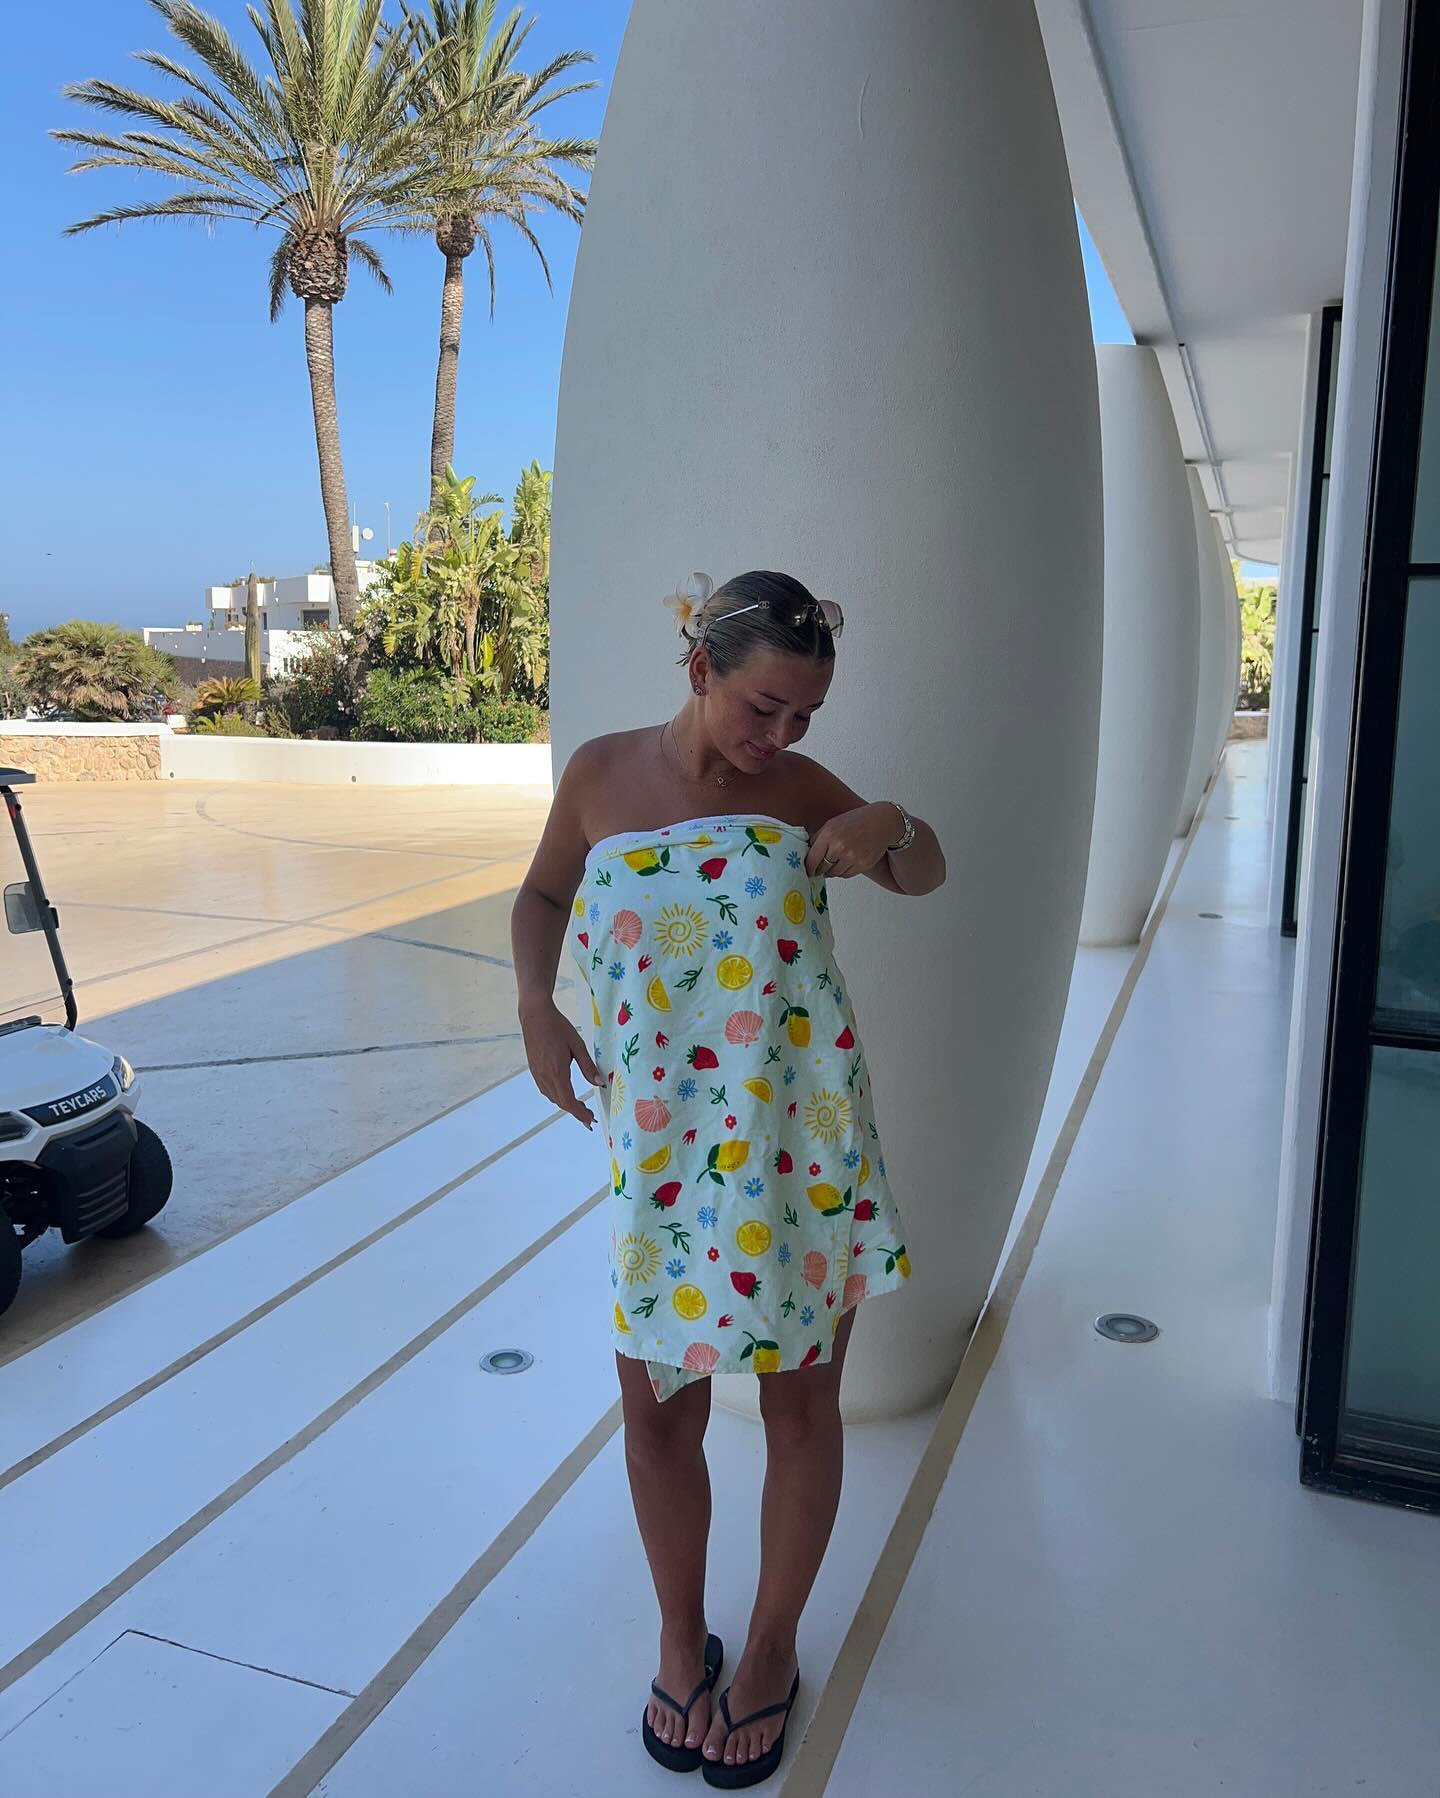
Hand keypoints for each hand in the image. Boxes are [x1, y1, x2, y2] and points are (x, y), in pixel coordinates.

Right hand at [520, 1000, 602, 1128]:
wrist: (535, 1016)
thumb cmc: (558, 1027)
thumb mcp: (578, 1045)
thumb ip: (588, 1066)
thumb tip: (599, 1084)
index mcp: (557, 1071)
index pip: (568, 1101)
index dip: (580, 1113)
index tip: (590, 1120)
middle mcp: (545, 1076)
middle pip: (561, 1102)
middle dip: (576, 1112)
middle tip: (589, 1117)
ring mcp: (538, 1074)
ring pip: (553, 1097)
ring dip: (566, 1104)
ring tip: (581, 1106)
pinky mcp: (534, 1071)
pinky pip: (546, 1090)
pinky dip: (558, 1096)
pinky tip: (566, 1092)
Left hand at [805, 803, 901, 879]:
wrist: (882, 822)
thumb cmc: (856, 821)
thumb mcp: (832, 824)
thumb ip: (817, 839)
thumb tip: (804, 853)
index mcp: (829, 835)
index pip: (811, 860)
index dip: (808, 867)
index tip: (807, 870)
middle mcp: (840, 847)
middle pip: (822, 869)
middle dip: (819, 869)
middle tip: (821, 865)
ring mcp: (852, 857)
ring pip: (834, 874)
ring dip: (832, 870)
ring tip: (837, 859)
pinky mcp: (863, 864)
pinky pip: (846, 875)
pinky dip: (844, 871)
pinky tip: (847, 860)